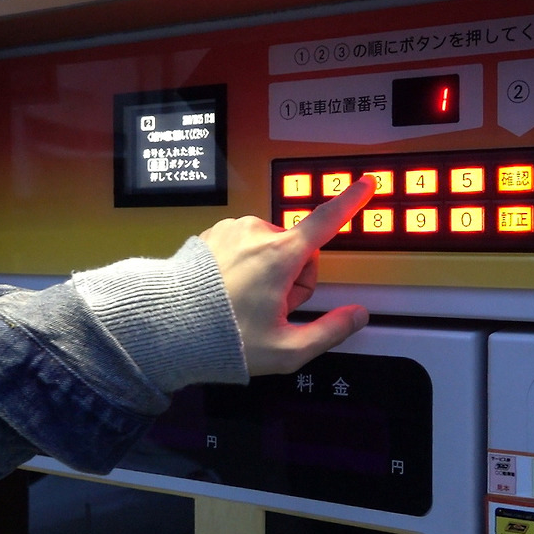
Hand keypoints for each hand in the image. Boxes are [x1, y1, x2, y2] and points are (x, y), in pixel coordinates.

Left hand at [200, 175, 375, 375]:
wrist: (166, 328)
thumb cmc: (222, 339)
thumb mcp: (286, 350)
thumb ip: (329, 331)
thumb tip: (356, 316)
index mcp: (280, 256)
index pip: (327, 221)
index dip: (351, 202)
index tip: (366, 184)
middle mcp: (256, 234)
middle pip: (298, 249)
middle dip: (294, 277)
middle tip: (272, 310)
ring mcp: (232, 231)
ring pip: (269, 247)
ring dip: (267, 270)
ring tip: (245, 302)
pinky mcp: (213, 234)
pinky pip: (243, 245)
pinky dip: (242, 265)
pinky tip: (228, 290)